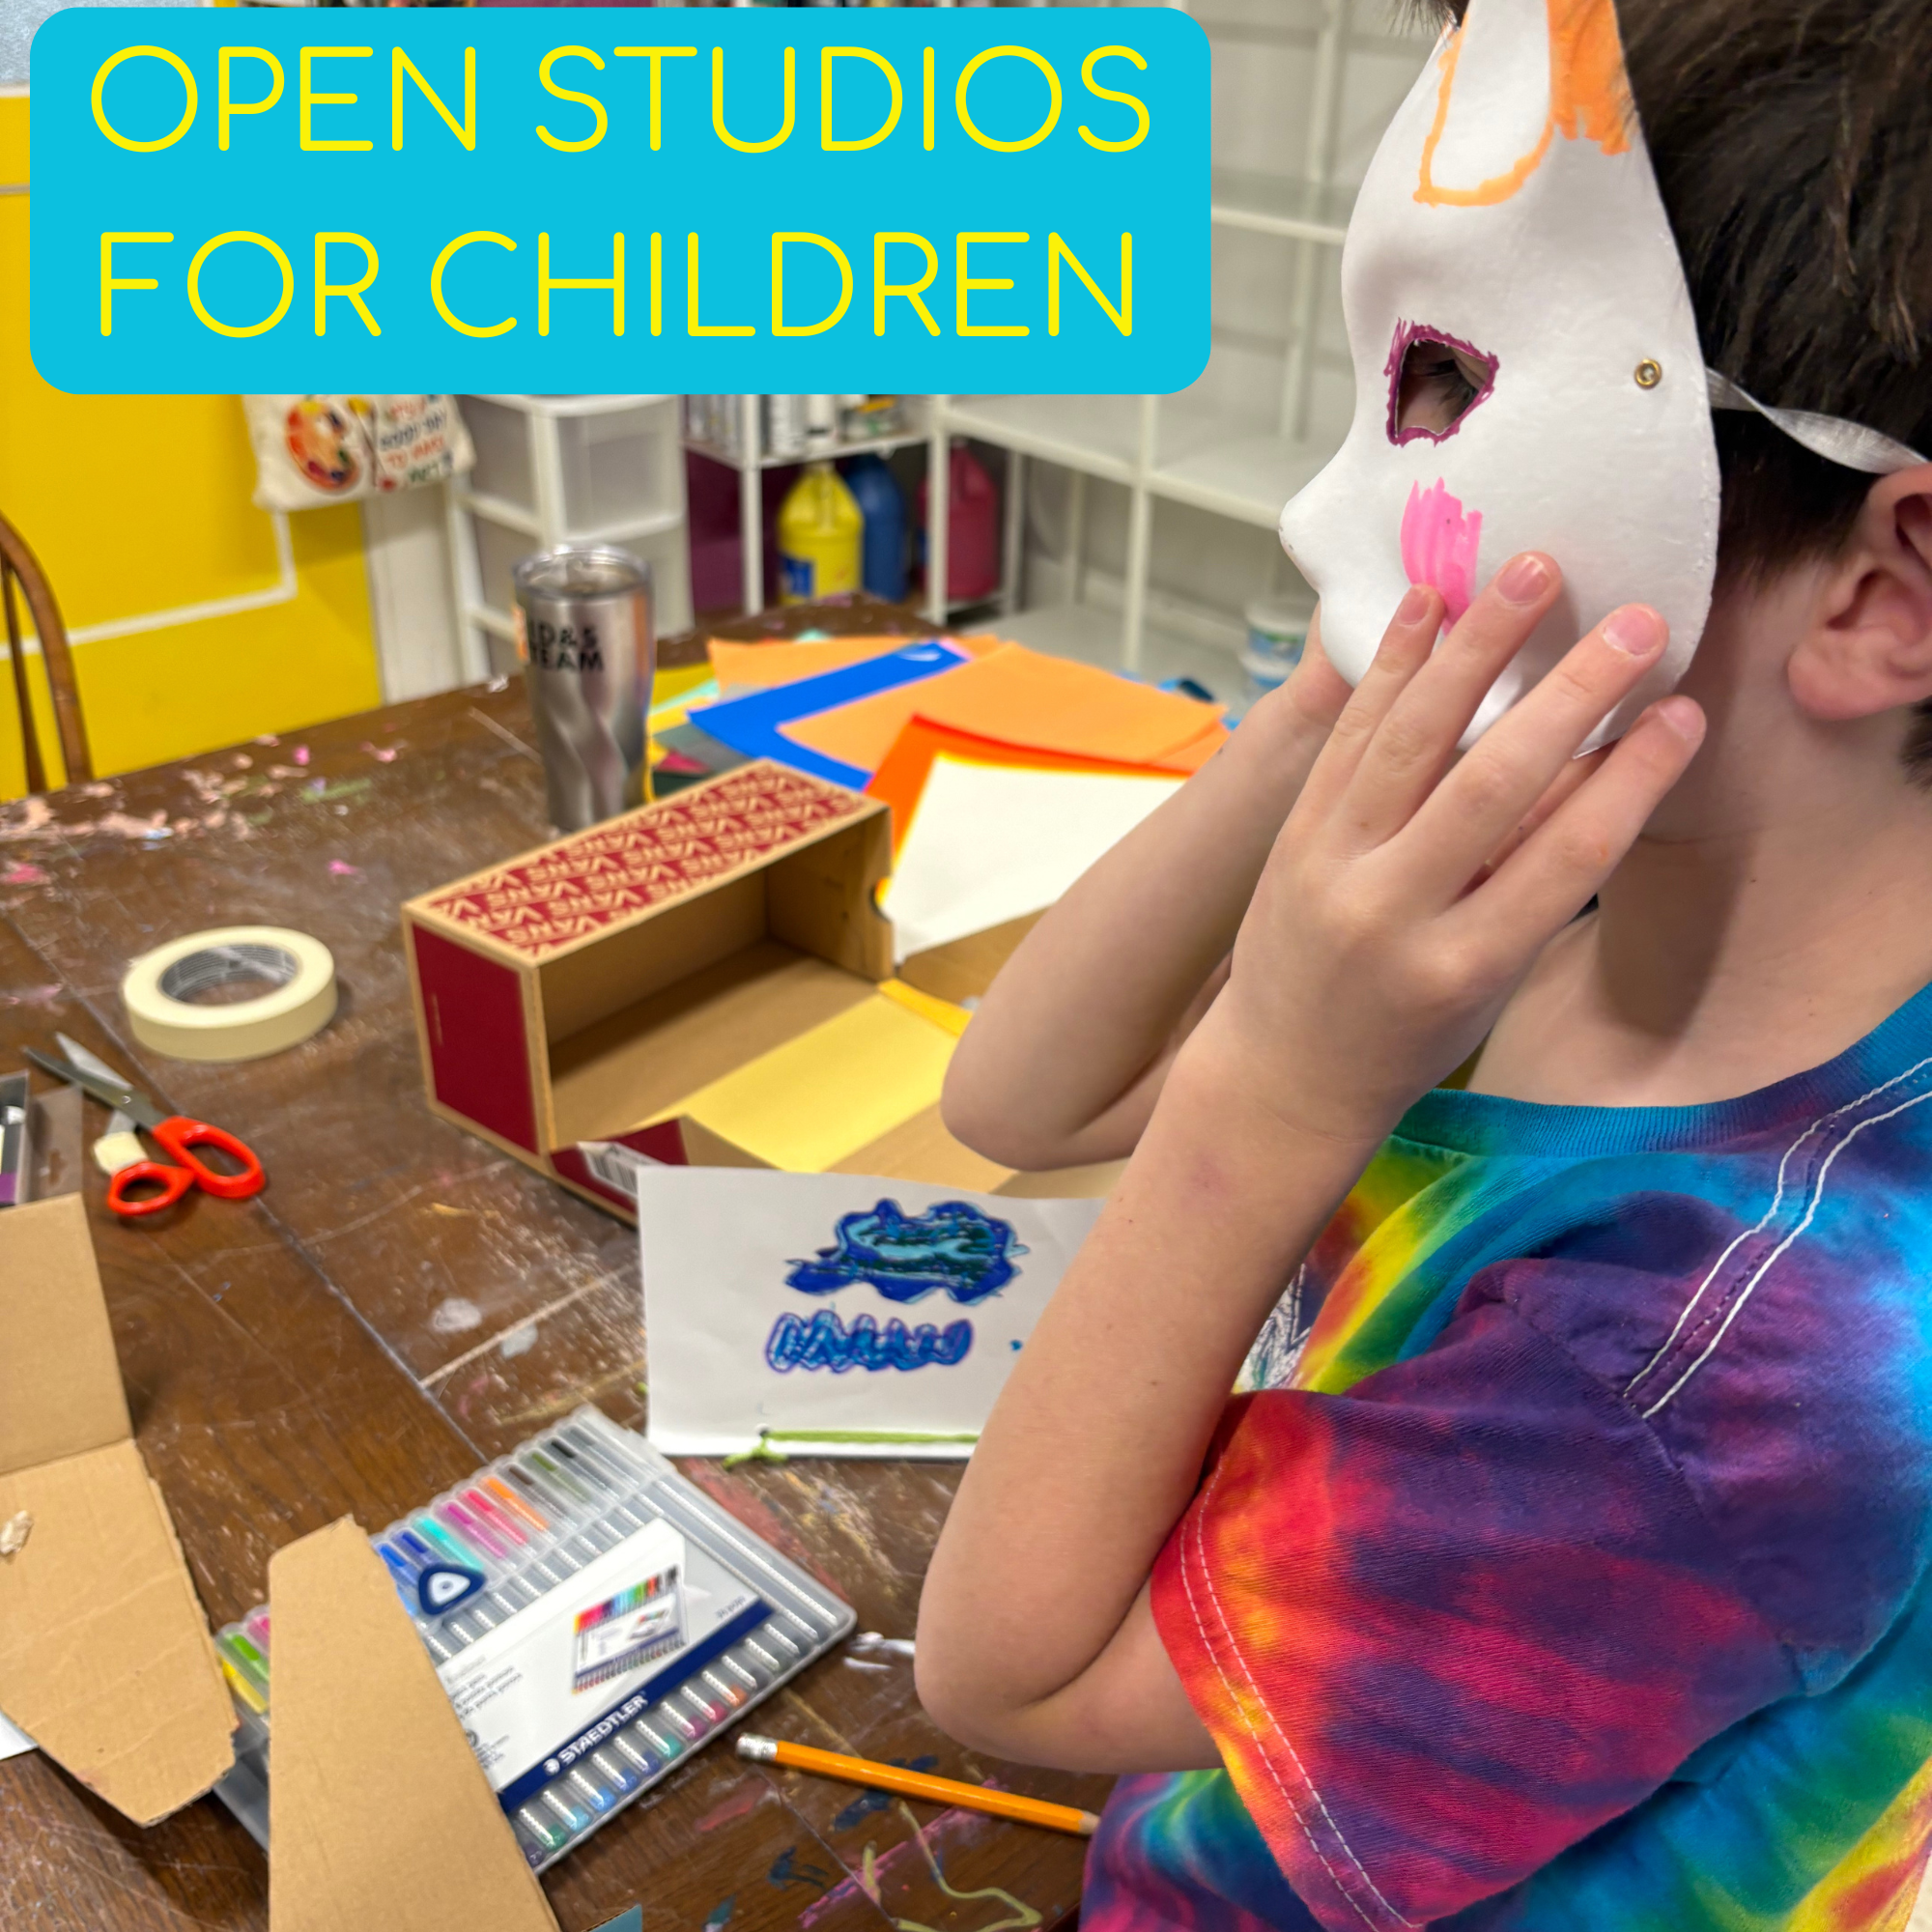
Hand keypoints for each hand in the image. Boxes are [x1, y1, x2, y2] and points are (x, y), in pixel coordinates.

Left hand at [1185, 555, 1704, 1148]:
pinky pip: (1349, 736)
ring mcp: (1332, 866)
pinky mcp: (1293, 832)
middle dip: (1571, 695)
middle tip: (1637, 620)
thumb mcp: (1487, 982)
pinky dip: (1392, 667)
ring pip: (1411, 739)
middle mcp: (1391, 913)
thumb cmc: (1410, 1035)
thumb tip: (1598, 760)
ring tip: (1531, 570)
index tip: (1686, 710)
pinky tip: (1430, 602)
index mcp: (1463, 967)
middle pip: (1492, 784)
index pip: (1564, 857)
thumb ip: (1532, 883)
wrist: (1283, 1073)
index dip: (1632, 777)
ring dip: (1475, 647)